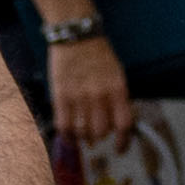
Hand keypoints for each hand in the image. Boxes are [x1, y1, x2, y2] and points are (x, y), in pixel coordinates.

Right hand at [44, 33, 132, 147]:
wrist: (76, 35)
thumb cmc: (97, 54)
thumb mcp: (116, 74)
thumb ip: (117, 99)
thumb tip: (114, 124)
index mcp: (118, 89)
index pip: (124, 124)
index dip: (123, 142)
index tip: (119, 149)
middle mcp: (100, 95)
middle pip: (102, 131)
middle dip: (99, 137)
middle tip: (96, 135)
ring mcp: (79, 96)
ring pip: (83, 131)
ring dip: (83, 137)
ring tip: (82, 135)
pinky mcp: (61, 95)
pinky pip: (64, 125)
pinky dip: (67, 136)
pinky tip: (68, 136)